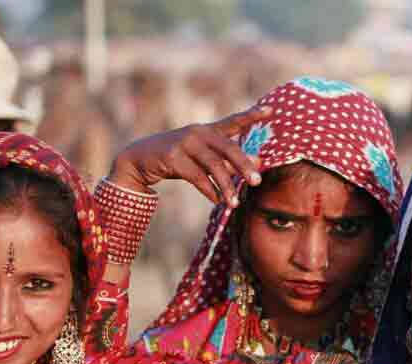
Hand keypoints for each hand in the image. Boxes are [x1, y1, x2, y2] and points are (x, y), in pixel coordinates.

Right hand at [109, 105, 271, 205]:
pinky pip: (197, 176)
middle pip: (228, 148)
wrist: (140, 159)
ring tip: (234, 203)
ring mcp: (184, 143)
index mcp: (208, 130)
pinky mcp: (172, 157)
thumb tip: (258, 161)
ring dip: (226, 186)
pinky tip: (217, 200)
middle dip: (243, 166)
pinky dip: (209, 190)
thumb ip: (229, 159)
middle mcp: (198, 132)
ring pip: (213, 166)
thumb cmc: (179, 159)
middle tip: (257, 182)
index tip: (271, 110)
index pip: (234, 121)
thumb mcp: (205, 158)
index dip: (252, 115)